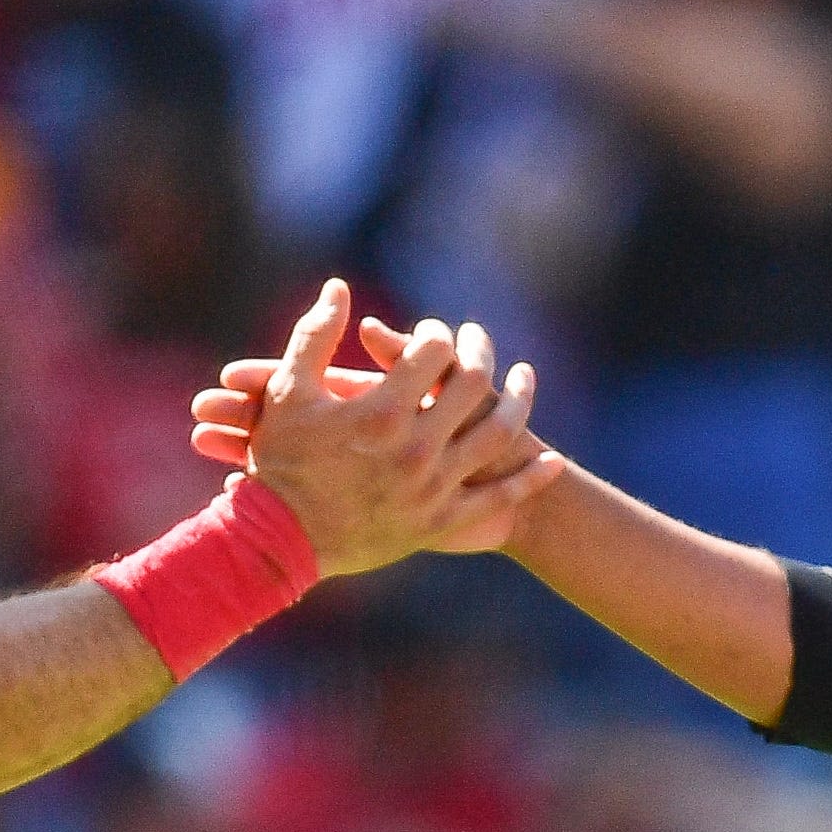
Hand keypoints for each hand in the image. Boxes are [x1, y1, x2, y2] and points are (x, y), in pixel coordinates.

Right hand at [197, 289, 561, 567]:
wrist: (279, 544)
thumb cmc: (279, 462)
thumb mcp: (286, 393)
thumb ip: (315, 335)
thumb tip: (339, 288)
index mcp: (382, 410)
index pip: (432, 352)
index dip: (437, 334)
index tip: (434, 332)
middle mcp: (416, 447)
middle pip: (475, 386)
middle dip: (480, 353)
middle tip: (478, 339)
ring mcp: (433, 487)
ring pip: (497, 435)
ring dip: (519, 402)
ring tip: (524, 380)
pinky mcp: (440, 522)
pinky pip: (497, 498)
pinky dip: (530, 480)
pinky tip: (552, 461)